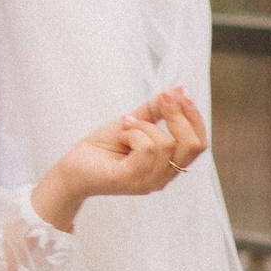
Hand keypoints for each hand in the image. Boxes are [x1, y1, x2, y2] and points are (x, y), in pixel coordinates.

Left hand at [31, 88, 208, 232]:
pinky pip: (147, 148)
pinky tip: (120, 135)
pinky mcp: (132, 180)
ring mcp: (149, 182)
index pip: (199, 144)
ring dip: (142, 125)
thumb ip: (155, 110)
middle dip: (178, 115)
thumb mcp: (132, 123)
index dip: (194, 116)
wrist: (71, 168)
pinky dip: (133, 133)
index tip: (180, 91)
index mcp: (168, 165)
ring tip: (125, 128)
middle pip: (193, 145)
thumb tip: (177, 89)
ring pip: (165, 142)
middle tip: (162, 98)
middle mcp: (164, 177)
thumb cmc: (101, 148)